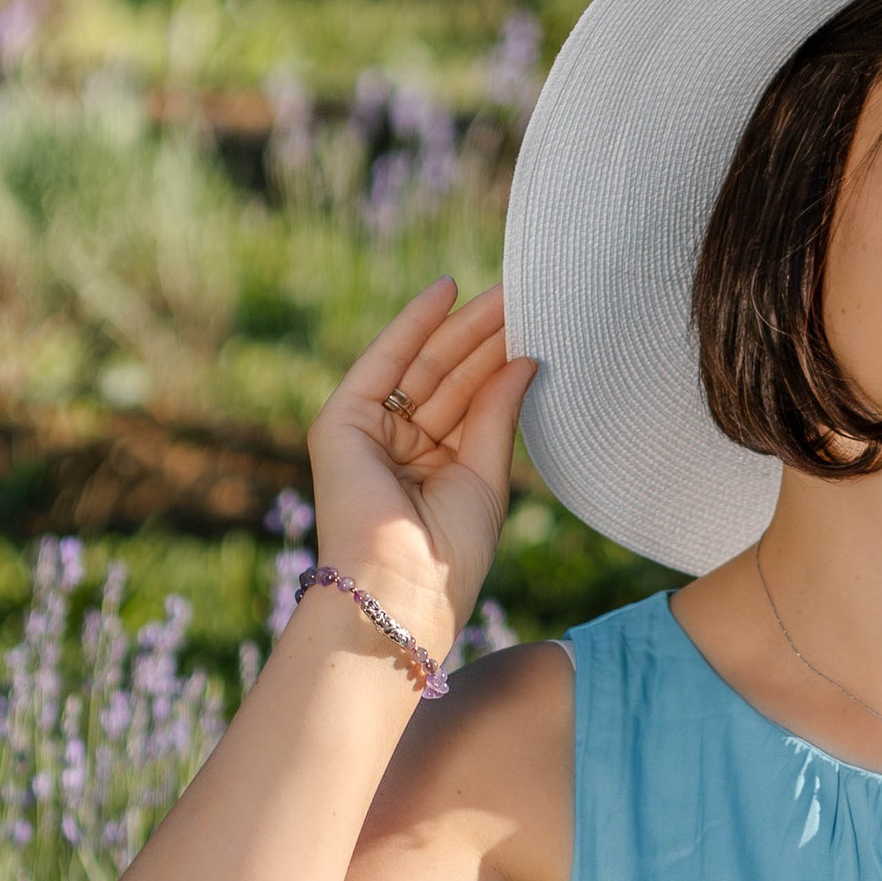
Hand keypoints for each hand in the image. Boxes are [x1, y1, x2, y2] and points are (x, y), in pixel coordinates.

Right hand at [305, 280, 536, 657]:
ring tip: (508, 291)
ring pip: (422, 365)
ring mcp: (368, 433)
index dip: (502, 363)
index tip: (540, 326)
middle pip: (449, 378)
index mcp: (435, 468)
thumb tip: (524, 358)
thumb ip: (497, 413)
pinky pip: (382, 362)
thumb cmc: (450, 554)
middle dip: (487, 337)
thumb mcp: (486, 476)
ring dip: (462, 326)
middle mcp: (400, 447)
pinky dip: (413, 325)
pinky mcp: (341, 421)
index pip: (471, 402)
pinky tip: (447, 293)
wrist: (402, 589)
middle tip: (530, 296)